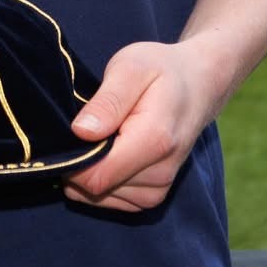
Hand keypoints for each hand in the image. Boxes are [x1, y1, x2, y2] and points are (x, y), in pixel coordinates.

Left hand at [62, 40, 214, 213]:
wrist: (198, 84)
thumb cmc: (159, 70)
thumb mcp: (131, 68)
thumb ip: (108, 101)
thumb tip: (81, 132)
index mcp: (155, 141)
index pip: (96, 177)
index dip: (71, 161)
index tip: (68, 133)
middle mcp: (161, 173)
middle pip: (96, 189)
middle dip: (79, 163)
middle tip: (87, 126)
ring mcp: (159, 189)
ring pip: (100, 197)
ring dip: (90, 171)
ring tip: (103, 135)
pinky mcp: (154, 195)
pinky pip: (112, 199)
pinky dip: (101, 179)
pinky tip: (108, 151)